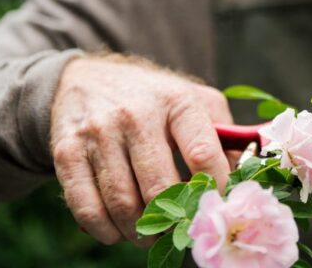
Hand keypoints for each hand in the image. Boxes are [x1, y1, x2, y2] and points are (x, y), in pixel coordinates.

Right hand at [50, 54, 232, 245]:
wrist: (86, 78)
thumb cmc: (153, 97)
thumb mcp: (195, 100)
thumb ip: (225, 136)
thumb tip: (244, 178)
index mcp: (177, 101)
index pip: (204, 154)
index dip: (214, 190)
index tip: (215, 205)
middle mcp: (136, 115)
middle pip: (160, 188)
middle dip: (174, 220)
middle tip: (180, 229)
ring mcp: (99, 134)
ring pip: (123, 204)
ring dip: (141, 232)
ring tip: (151, 234)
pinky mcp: (67, 152)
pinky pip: (86, 208)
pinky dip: (105, 231)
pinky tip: (117, 230)